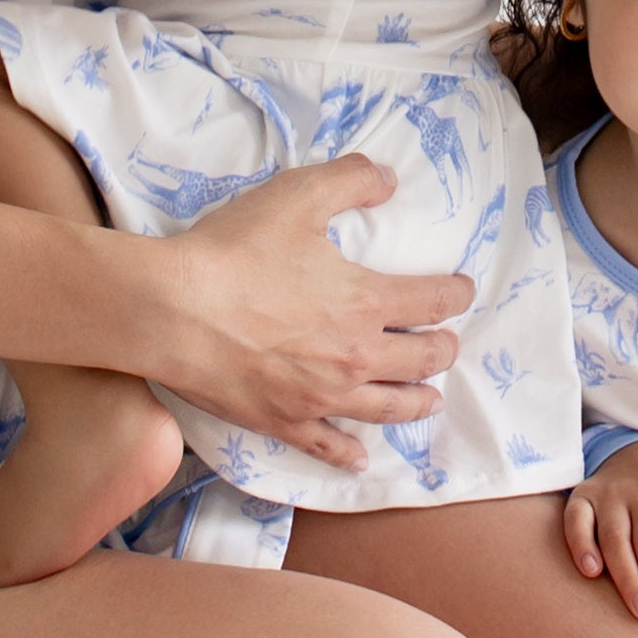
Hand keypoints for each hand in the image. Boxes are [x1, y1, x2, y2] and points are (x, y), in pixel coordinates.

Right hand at [150, 158, 471, 474]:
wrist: (175, 311)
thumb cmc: (235, 252)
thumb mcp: (297, 196)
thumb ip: (350, 180)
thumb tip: (388, 179)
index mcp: (366, 302)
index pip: (431, 302)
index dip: (454, 295)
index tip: (463, 291)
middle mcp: (355, 357)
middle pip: (420, 361)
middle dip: (442, 350)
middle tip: (447, 345)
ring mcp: (321, 396)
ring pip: (387, 408)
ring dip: (416, 403)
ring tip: (430, 401)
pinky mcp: (284, 422)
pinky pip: (328, 444)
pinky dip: (349, 453)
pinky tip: (360, 458)